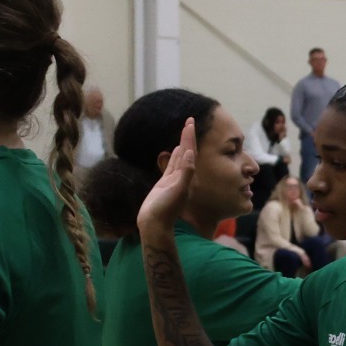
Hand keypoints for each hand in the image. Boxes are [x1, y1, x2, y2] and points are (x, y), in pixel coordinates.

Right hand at [137, 119, 197, 239]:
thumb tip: (191, 153)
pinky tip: (177, 150)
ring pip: (180, 157)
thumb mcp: (179, 190)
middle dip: (188, 136)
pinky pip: (172, 165)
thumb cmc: (166, 209)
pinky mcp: (165, 183)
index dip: (190, 137)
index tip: (191, 122)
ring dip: (184, 144)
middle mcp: (182, 176)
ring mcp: (174, 179)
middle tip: (190, 121)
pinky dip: (176, 156)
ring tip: (186, 132)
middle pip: (187, 151)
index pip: (190, 151)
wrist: (154, 224)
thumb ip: (186, 173)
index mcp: (187, 176)